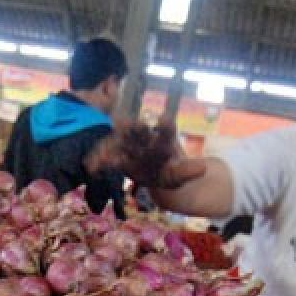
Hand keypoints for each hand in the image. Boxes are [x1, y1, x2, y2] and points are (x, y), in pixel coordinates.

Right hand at [86, 117, 210, 188]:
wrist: (153, 176)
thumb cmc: (166, 173)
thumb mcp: (177, 176)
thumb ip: (187, 172)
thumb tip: (203, 169)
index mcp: (163, 141)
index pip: (165, 132)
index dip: (165, 127)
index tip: (164, 119)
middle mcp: (144, 139)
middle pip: (141, 132)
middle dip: (137, 129)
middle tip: (136, 125)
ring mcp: (128, 146)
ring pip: (121, 140)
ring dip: (113, 141)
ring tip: (108, 141)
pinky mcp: (115, 156)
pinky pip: (106, 158)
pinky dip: (99, 162)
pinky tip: (91, 167)